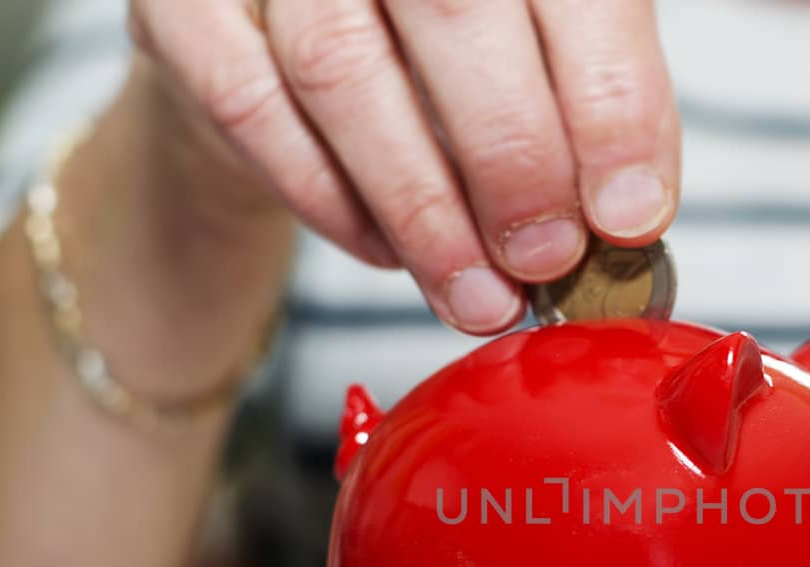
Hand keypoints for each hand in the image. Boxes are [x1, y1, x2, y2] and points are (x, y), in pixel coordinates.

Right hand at [128, 0, 680, 334]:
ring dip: (422, 208)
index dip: (610, 104)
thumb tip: (629, 212)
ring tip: (476, 294)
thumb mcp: (535, 45)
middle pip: (454, 11)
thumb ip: (583, 104)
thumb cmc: (435, 39)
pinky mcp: (179, 5)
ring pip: (341, 70)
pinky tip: (388, 254)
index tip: (630, 213)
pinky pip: (251, 107)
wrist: (275, 27)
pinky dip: (329, 199)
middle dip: (513, 161)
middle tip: (547, 262)